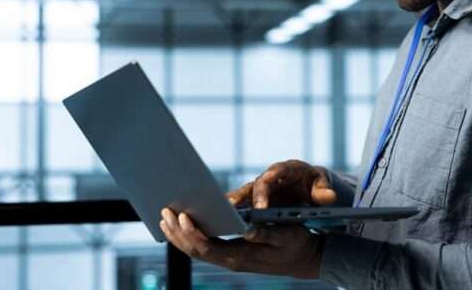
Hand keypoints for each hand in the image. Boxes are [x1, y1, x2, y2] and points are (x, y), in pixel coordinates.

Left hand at [159, 208, 322, 278]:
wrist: (306, 259)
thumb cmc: (298, 244)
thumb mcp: (287, 235)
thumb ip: (267, 233)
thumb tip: (247, 229)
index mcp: (241, 256)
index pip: (207, 247)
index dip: (192, 233)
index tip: (182, 216)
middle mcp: (231, 260)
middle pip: (195, 250)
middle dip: (178, 232)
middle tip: (164, 212)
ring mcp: (230, 258)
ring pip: (197, 250)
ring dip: (180, 235)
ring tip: (166, 217)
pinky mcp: (232, 254)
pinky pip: (205, 247)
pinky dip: (190, 236)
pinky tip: (183, 225)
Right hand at [226, 159, 336, 208]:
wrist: (309, 188)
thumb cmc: (315, 184)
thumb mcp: (322, 186)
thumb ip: (324, 190)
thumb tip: (329, 197)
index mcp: (287, 169)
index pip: (278, 171)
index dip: (271, 177)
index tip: (267, 187)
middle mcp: (270, 177)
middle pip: (259, 184)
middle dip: (254, 197)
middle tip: (249, 211)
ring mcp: (262, 188)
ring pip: (245, 193)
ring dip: (236, 203)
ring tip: (224, 215)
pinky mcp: (255, 199)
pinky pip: (242, 204)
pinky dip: (232, 211)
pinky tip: (222, 222)